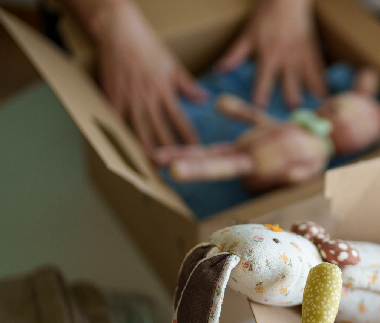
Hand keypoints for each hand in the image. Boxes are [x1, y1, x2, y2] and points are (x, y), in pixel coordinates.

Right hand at [92, 0, 206, 161]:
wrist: (120, 34)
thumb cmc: (148, 47)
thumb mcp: (173, 65)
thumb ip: (188, 86)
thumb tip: (204, 99)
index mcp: (165, 92)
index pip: (181, 120)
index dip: (188, 137)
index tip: (197, 150)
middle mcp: (148, 100)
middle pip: (160, 131)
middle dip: (169, 151)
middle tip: (176, 167)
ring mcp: (129, 100)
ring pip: (138, 130)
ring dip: (146, 149)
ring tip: (153, 166)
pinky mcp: (111, 98)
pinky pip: (116, 122)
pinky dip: (121, 136)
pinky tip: (125, 150)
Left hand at [215, 0, 326, 107]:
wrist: (288, 1)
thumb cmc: (266, 16)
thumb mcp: (248, 35)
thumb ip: (235, 54)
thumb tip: (219, 69)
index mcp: (269, 55)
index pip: (263, 78)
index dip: (261, 93)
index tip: (260, 109)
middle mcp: (286, 58)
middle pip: (290, 81)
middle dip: (292, 97)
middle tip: (294, 114)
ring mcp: (301, 55)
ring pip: (307, 77)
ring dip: (311, 92)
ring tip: (316, 107)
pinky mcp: (311, 52)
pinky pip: (318, 69)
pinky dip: (322, 82)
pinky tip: (326, 94)